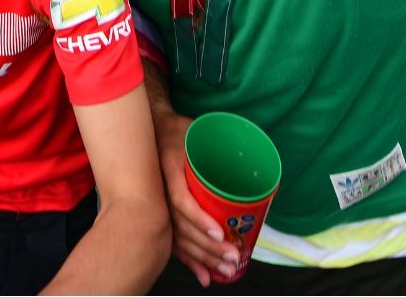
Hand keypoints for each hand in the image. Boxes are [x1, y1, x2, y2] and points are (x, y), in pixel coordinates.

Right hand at [153, 110, 240, 283]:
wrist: (151, 130)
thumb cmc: (180, 130)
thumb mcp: (197, 130)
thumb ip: (219, 147)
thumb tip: (254, 164)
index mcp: (168, 166)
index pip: (180, 199)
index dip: (199, 219)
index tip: (218, 233)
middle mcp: (160, 190)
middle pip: (181, 226)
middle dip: (208, 248)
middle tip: (232, 258)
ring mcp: (158, 204)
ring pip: (178, 238)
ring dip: (202, 258)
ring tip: (225, 270)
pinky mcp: (162, 214)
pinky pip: (174, 242)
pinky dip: (189, 261)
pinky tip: (203, 275)